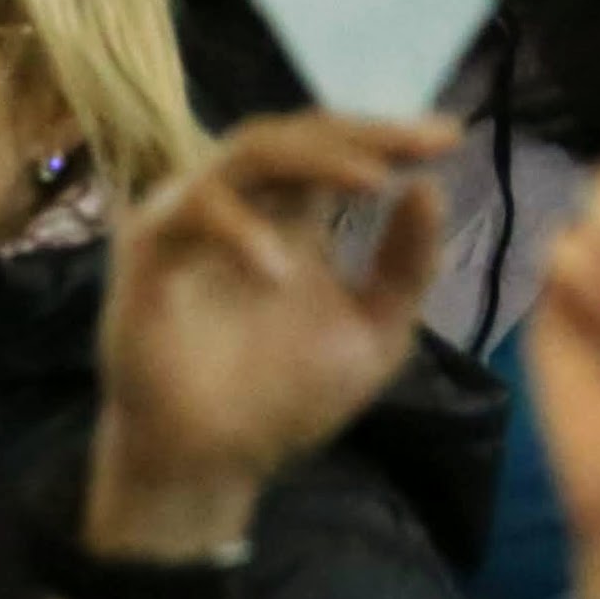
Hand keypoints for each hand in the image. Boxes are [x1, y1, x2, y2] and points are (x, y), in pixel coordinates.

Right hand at [83, 115, 451, 556]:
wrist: (215, 465)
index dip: (388, 136)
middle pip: (294, 134)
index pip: (335, 150)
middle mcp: (241, 202)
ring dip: (310, 160)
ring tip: (371, 182)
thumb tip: (429, 187)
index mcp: (292, 215)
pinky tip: (283, 271)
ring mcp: (192, 218)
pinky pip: (190, 215)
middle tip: (415, 144)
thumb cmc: (284, 398)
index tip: (450, 137)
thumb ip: (404, 268)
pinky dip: (238, 230)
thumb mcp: (372, 334)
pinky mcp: (149, 251)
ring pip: (244, 153)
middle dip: (358, 133)